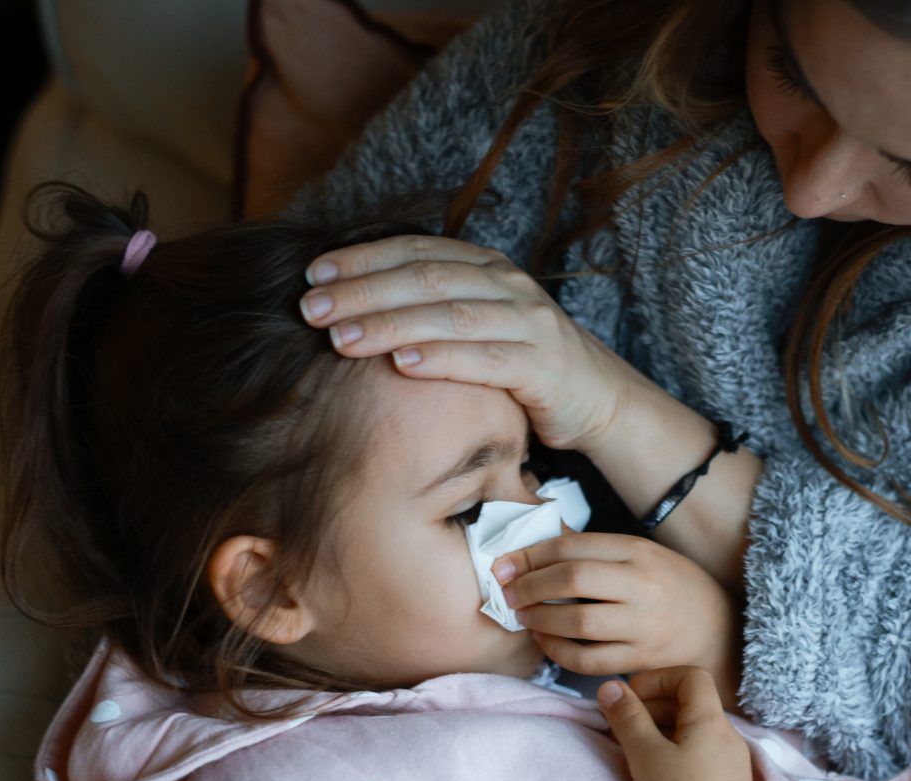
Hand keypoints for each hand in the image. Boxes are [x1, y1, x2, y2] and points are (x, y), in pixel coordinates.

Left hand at [299, 235, 649, 452]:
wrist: (598, 399)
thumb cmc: (523, 364)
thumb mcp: (478, 324)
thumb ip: (431, 308)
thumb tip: (352, 307)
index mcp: (486, 266)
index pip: (416, 251)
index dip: (363, 259)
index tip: (313, 275)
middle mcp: (507, 285)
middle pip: (425, 278)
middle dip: (364, 291)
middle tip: (312, 308)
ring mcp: (528, 323)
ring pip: (450, 314)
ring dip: (390, 324)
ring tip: (342, 338)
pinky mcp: (543, 366)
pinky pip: (486, 360)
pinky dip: (442, 360)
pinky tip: (403, 366)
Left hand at [493, 532, 742, 704]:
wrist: (718, 629)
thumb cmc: (671, 586)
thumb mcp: (641, 554)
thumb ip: (594, 551)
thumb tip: (535, 547)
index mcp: (637, 552)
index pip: (572, 546)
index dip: (529, 555)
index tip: (504, 564)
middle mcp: (641, 585)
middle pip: (572, 579)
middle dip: (529, 586)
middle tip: (508, 592)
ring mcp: (642, 625)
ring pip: (577, 622)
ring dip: (539, 619)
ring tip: (523, 616)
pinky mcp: (641, 659)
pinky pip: (588, 660)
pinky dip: (558, 652)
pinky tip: (546, 641)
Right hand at [596, 668, 755, 780]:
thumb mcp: (644, 754)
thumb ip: (626, 718)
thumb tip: (609, 688)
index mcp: (712, 721)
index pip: (691, 676)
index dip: (659, 678)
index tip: (632, 696)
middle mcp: (731, 738)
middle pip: (696, 703)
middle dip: (658, 705)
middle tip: (628, 724)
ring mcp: (737, 767)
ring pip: (700, 733)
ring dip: (668, 731)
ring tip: (641, 752)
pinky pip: (707, 758)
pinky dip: (682, 754)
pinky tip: (665, 779)